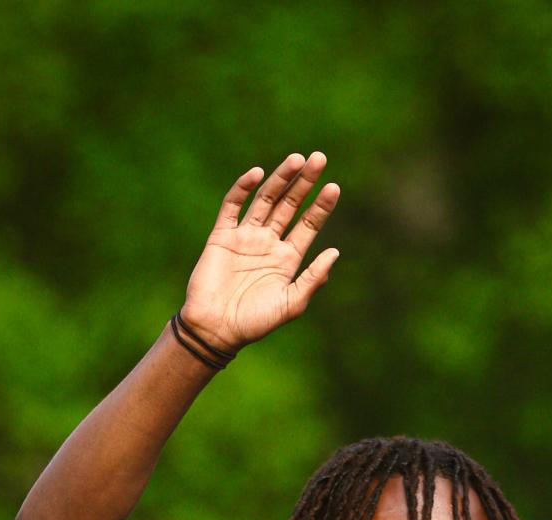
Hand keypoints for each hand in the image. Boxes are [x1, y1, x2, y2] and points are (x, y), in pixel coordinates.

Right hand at [182, 152, 339, 350]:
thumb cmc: (255, 322)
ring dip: (281, 178)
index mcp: (287, 259)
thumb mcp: (291, 303)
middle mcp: (268, 243)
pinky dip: (243, 188)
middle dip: (304, 182)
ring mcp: (245, 237)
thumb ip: (313, 278)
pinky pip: (233, 205)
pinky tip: (258, 174)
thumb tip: (335, 252)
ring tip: (296, 159)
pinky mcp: (222, 235)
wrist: (216, 328)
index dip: (321, 206)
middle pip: (290, 205)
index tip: (334, 187)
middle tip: (319, 158)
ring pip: (266, 199)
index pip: (308, 225)